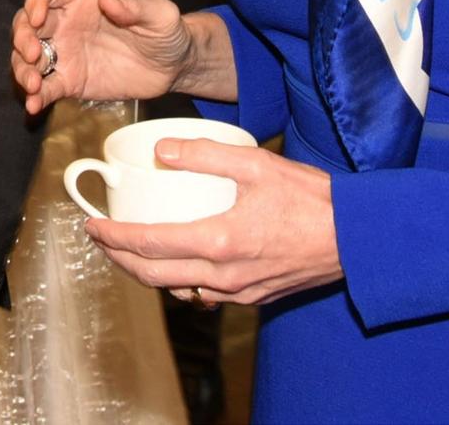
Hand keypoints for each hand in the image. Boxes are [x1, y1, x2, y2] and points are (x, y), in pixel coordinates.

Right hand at [12, 0, 191, 114]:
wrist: (173, 67)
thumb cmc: (166, 32)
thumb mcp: (160, 14)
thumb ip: (136, 6)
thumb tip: (107, 1)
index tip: (38, 17)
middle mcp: (66, 22)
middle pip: (27, 23)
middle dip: (22, 36)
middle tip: (34, 53)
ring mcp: (65, 53)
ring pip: (28, 56)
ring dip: (22, 68)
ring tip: (32, 84)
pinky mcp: (70, 81)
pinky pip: (46, 87)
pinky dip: (35, 96)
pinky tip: (34, 104)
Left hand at [83, 139, 340, 307]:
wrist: (356, 238)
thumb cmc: (312, 200)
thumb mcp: (256, 164)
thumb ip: (205, 154)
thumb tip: (161, 152)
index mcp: (220, 243)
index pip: (150, 245)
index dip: (114, 238)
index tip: (92, 226)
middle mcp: (224, 277)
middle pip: (154, 275)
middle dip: (120, 259)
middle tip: (101, 240)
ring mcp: (239, 292)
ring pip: (178, 289)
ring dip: (148, 272)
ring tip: (132, 250)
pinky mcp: (254, 297)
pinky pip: (205, 295)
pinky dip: (181, 281)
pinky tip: (179, 263)